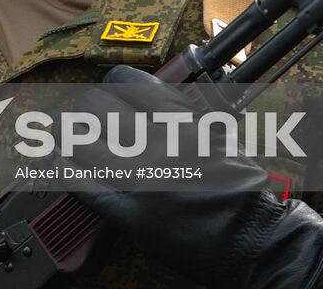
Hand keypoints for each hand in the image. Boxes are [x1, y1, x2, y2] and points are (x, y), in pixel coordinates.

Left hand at [68, 65, 322, 288]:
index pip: (124, 81)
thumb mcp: (217, 134)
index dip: (110, 86)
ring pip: (81, 141)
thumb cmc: (242, 189)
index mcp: (180, 118)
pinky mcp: (131, 214)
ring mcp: (141, 177)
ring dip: (71, 138)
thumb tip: (143, 101)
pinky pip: (82, 185)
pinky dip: (68, 173)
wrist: (256, 240)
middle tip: (86, 119)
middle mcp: (156, 142)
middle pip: (95, 106)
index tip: (109, 94)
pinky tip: (66, 168)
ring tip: (70, 140)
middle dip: (87, 110)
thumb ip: (178, 115)